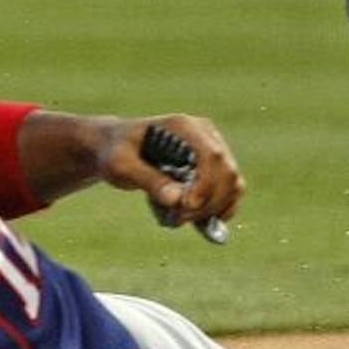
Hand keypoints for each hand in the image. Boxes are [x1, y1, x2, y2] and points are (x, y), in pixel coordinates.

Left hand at [101, 116, 242, 235]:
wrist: (116, 149)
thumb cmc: (115, 152)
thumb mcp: (121, 166)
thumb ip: (148, 179)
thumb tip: (177, 199)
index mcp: (184, 127)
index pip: (212, 155)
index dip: (206, 185)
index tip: (186, 206)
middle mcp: (205, 135)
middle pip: (227, 173)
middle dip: (207, 203)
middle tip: (178, 219)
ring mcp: (213, 151)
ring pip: (232, 185)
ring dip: (212, 210)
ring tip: (179, 219)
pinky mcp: (213, 169)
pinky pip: (229, 193)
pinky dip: (217, 211)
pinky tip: (195, 221)